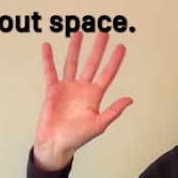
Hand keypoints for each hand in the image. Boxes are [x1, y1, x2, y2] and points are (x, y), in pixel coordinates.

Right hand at [34, 32, 132, 169]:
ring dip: (75, 48)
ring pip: (72, 63)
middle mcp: (82, 88)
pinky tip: (48, 47)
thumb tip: (129, 100)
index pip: (107, 74)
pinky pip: (50, 71)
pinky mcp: (53, 90)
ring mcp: (67, 87)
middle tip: (103, 33)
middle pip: (92, 63)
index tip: (121, 47)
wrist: (56, 144)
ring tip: (79, 33)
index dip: (114, 61)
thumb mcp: (99, 125)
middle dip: (98, 48)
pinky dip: (48, 59)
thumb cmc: (76, 137)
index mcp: (94, 96)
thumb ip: (113, 111)